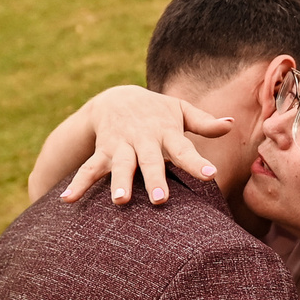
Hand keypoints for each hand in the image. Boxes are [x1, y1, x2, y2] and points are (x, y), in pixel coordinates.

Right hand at [28, 86, 233, 205]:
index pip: (184, 148)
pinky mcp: (101, 152)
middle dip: (154, 179)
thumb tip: (231, 124)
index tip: (210, 175)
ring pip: (119, 165)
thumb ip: (204, 122)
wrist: (115, 97)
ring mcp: (120, 146)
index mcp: (166, 131)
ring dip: (119, 182)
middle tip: (161, 200)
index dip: (196, 162)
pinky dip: (78, 184)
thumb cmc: (156, 110)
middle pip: (149, 160)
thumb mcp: (180, 110)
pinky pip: (88, 169)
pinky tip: (68, 200)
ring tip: (120, 201)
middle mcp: (142, 139)